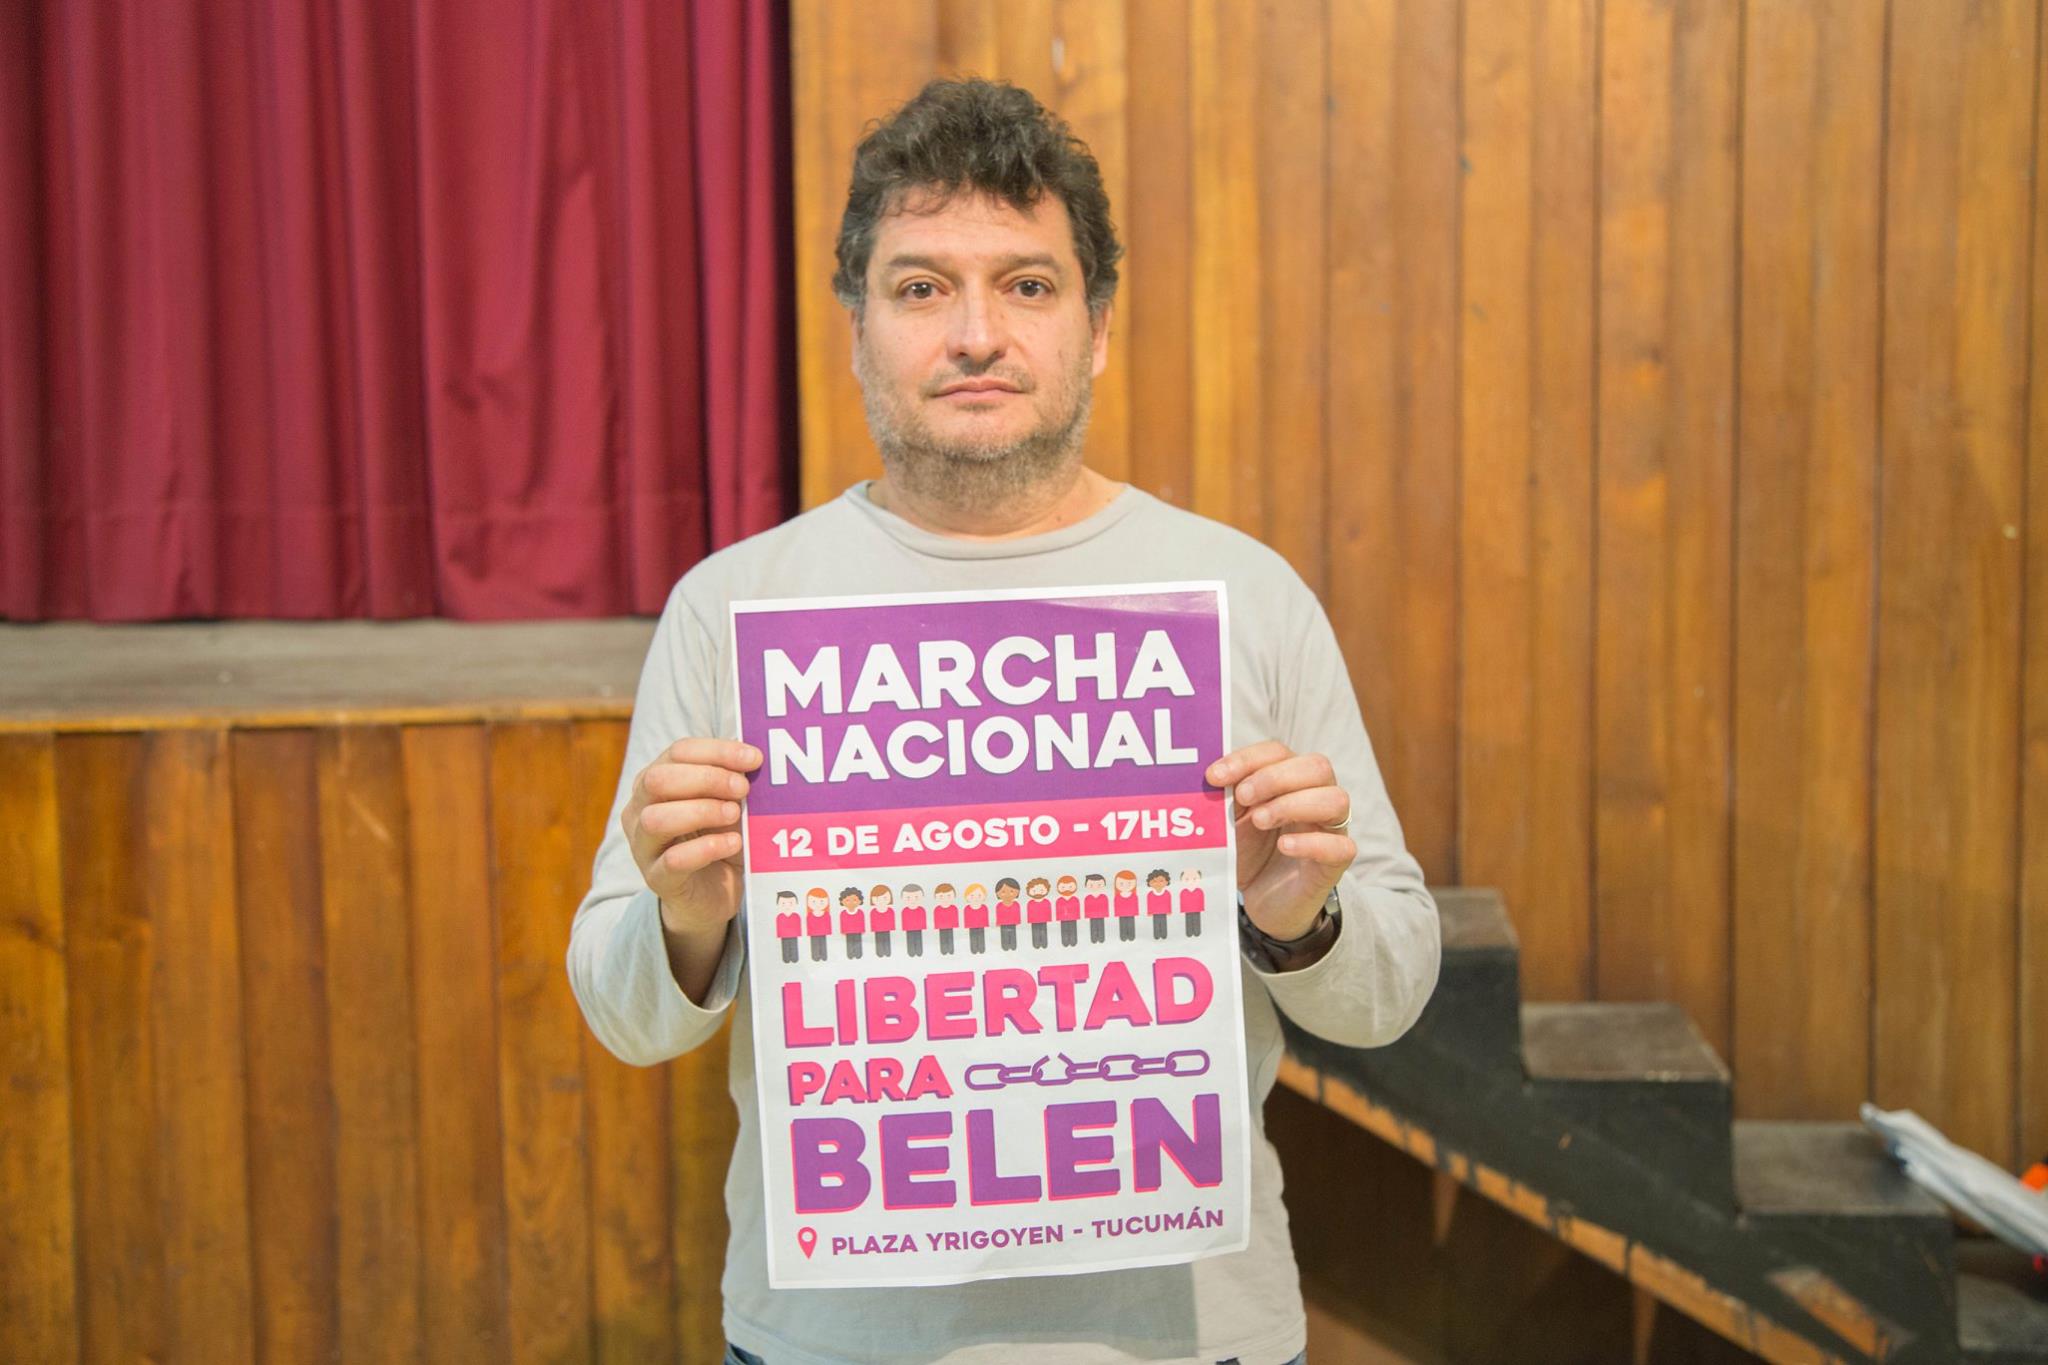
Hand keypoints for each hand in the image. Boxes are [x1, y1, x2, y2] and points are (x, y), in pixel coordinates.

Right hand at [622, 738, 761, 938]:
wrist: (711, 896)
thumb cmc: (717, 838)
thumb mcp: (727, 803)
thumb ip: (733, 780)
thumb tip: (753, 756)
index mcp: (655, 782)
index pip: (678, 752)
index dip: (717, 751)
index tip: (754, 758)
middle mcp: (639, 810)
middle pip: (658, 780)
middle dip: (707, 778)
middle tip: (743, 788)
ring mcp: (643, 846)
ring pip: (655, 819)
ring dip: (701, 811)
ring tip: (735, 814)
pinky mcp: (657, 879)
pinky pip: (673, 860)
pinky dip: (707, 848)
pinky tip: (733, 843)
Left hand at [1206, 741, 1353, 941]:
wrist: (1262, 902)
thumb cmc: (1250, 853)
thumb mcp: (1230, 822)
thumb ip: (1226, 798)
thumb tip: (1210, 777)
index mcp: (1290, 780)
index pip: (1278, 752)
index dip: (1247, 759)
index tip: (1215, 776)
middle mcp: (1317, 797)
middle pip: (1316, 766)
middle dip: (1275, 777)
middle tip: (1243, 796)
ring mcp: (1330, 829)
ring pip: (1336, 800)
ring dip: (1293, 804)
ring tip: (1260, 821)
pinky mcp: (1335, 863)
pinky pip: (1341, 846)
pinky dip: (1311, 842)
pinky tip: (1284, 846)